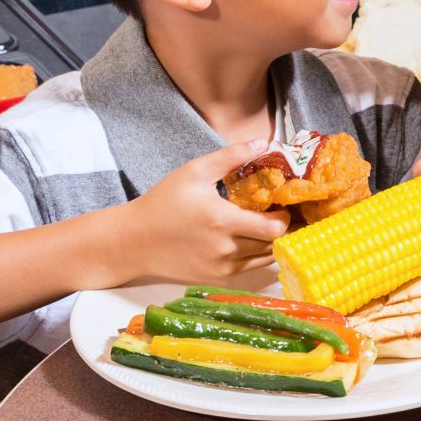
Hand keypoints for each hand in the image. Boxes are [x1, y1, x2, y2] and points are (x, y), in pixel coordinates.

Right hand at [111, 144, 287, 288]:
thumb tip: (264, 142)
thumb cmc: (164, 202)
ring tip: (266, 223)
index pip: (274, 228)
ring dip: (270, 242)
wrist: (135, 240)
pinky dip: (255, 254)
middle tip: (280, 213)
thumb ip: (232, 156)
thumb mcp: (195, 171)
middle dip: (282, 228)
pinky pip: (249, 268)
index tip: (282, 204)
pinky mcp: (217, 278)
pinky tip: (248, 237)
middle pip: (273, 244)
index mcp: (222, 221)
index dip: (285, 217)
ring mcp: (222, 267)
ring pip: (264, 258)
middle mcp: (225, 249)